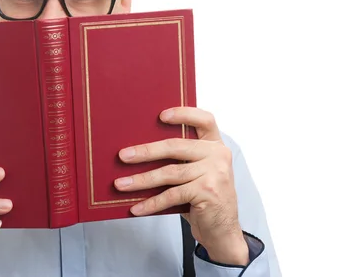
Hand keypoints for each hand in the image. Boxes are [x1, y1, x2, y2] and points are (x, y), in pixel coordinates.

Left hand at [114, 107, 248, 265]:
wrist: (223, 231)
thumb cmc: (203, 198)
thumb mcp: (196, 172)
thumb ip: (181, 158)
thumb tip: (138, 150)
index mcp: (215, 145)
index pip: (204, 119)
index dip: (183, 113)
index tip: (160, 115)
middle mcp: (218, 155)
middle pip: (176, 147)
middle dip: (146, 152)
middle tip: (123, 156)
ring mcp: (215, 173)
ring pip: (169, 173)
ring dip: (141, 180)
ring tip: (121, 184)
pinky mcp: (207, 192)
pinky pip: (171, 195)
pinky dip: (151, 203)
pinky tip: (136, 207)